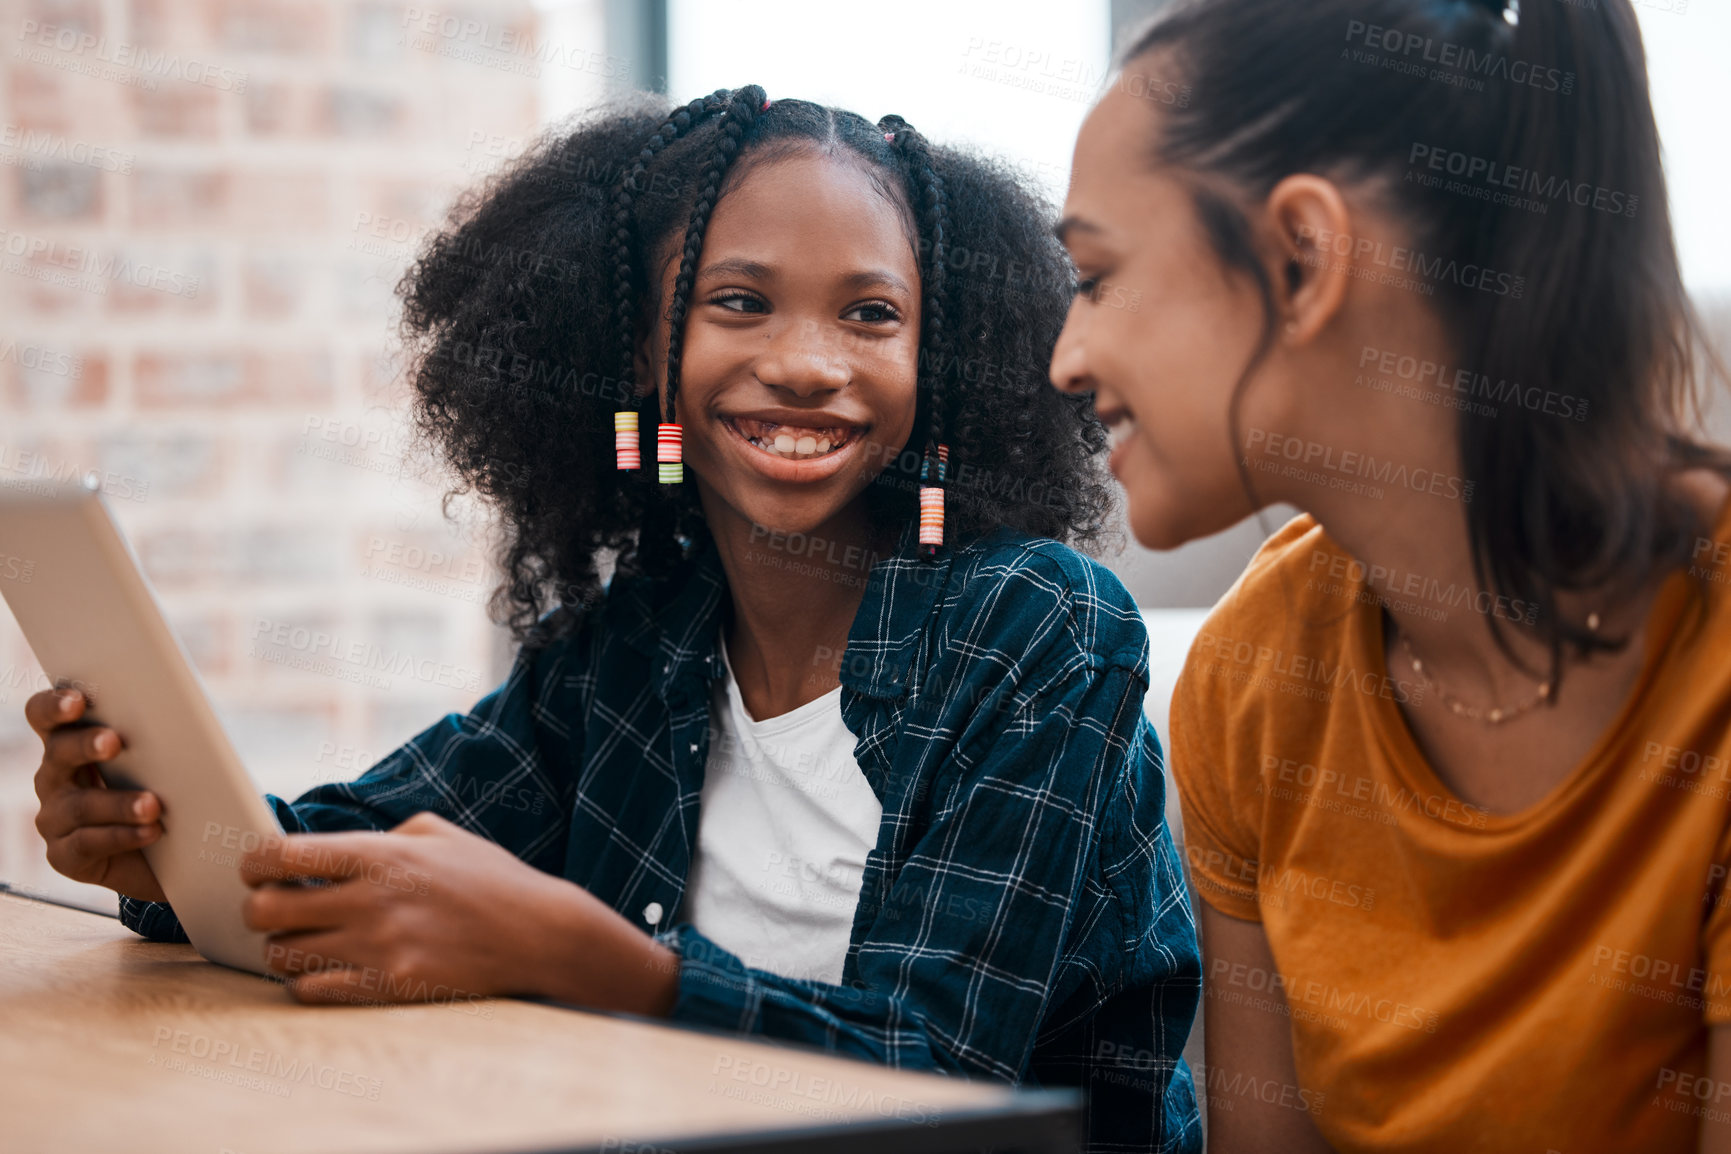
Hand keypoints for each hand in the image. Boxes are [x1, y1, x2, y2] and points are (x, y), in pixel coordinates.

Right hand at [28, 687, 166, 902]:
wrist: (174, 855)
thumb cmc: (170, 794)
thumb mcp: (167, 760)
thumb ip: (164, 734)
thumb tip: (191, 713)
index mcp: (72, 743)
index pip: (46, 715)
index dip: (54, 705)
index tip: (77, 700)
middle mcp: (54, 777)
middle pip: (57, 752)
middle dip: (86, 744)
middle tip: (114, 741)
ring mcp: (55, 818)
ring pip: (79, 805)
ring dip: (118, 802)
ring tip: (153, 805)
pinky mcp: (65, 856)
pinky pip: (86, 844)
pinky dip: (122, 836)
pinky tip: (150, 832)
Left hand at [238, 811, 680, 1013]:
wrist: (540, 933)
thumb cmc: (490, 878)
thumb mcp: (439, 833)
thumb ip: (381, 836)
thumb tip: (331, 848)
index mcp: (382, 854)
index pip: (282, 855)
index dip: (252, 863)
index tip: (254, 869)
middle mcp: (373, 900)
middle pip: (266, 910)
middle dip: (258, 909)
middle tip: (273, 909)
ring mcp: (380, 947)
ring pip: (282, 954)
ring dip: (283, 947)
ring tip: (302, 940)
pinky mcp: (390, 986)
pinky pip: (311, 990)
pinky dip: (305, 981)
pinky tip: (323, 969)